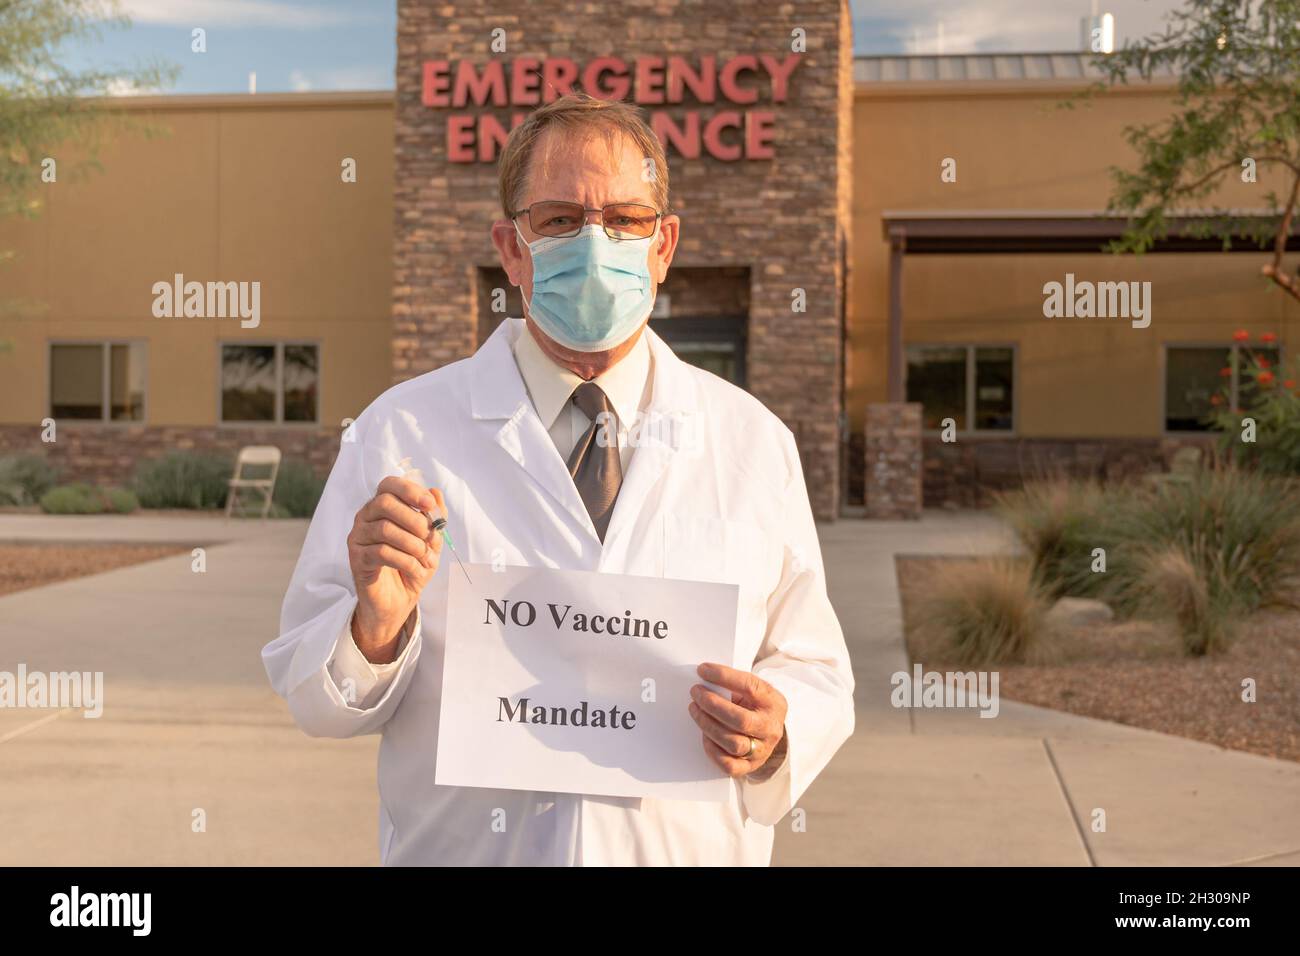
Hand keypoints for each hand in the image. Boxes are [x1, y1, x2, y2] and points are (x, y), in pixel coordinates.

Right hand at [347, 476, 444, 663]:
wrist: (398, 600)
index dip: (410, 491)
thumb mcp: (430, 541)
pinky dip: (406, 561)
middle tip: (428, 537)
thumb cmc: (412, 565)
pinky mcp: (357, 558)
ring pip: (385, 529)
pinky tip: (416, 569)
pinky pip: (382, 552)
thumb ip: (434, 518)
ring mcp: (358, 537)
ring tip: (425, 558)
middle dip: (413, 519)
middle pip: (385, 502)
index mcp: (383, 507)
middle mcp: (366, 517)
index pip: (389, 484)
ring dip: (413, 544)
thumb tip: (436, 492)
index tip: (429, 505)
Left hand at [688, 663, 787, 777]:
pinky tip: (704, 735)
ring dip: (708, 725)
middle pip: (741, 720)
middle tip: (695, 692)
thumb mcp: (753, 691)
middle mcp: (771, 728)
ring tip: (694, 709)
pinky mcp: (750, 766)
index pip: (750, 687)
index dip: (724, 677)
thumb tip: (704, 676)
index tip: (703, 670)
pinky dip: (712, 750)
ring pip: (733, 743)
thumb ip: (734, 685)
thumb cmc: (754, 706)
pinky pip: (729, 765)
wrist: (767, 731)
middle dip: (713, 704)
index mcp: (774, 703)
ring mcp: (762, 749)